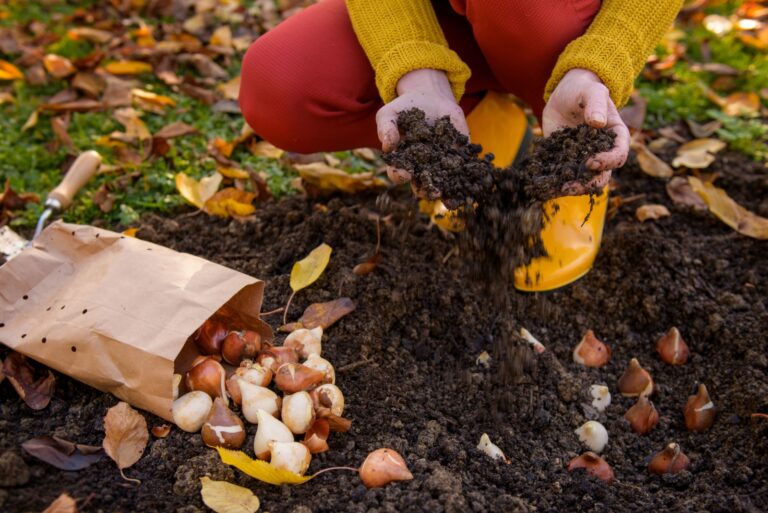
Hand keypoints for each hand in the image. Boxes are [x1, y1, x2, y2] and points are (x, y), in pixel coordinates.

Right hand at [377, 68, 467, 185]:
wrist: (429, 96)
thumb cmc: (404, 108)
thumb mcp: (389, 114)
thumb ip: (386, 128)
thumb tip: (388, 146)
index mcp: (403, 162)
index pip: (398, 174)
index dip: (399, 176)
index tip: (404, 174)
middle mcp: (422, 167)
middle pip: (423, 185)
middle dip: (427, 191)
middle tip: (432, 192)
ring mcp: (442, 163)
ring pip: (445, 182)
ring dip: (449, 192)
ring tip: (452, 199)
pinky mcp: (459, 155)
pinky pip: (464, 167)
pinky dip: (469, 174)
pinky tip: (473, 179)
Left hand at [542, 68, 629, 194]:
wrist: (565, 95)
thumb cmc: (584, 90)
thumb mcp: (591, 91)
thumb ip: (596, 104)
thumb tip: (597, 122)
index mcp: (616, 136)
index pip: (619, 154)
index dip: (608, 161)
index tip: (591, 162)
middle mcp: (602, 151)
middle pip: (602, 175)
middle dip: (589, 183)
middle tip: (571, 186)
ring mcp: (584, 158)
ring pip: (584, 180)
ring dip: (573, 187)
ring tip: (557, 189)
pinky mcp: (566, 160)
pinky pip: (563, 175)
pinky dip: (555, 182)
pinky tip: (544, 186)